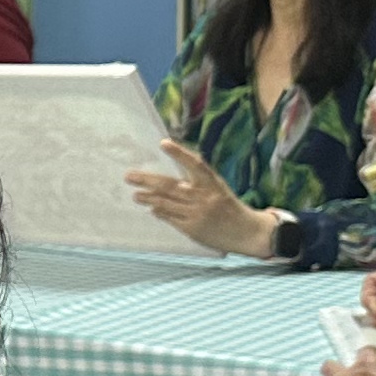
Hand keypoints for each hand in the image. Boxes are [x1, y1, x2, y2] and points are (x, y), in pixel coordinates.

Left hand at [125, 142, 282, 257]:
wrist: (247, 232)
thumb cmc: (228, 206)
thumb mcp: (218, 187)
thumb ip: (198, 179)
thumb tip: (173, 173)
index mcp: (212, 183)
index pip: (194, 164)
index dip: (179, 153)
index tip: (163, 143)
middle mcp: (203, 197)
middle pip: (170, 186)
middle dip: (147, 180)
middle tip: (129, 176)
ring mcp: (196, 214)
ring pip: (166, 203)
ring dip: (148, 198)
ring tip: (135, 195)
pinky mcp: (193, 229)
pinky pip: (171, 219)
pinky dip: (160, 213)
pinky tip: (152, 209)